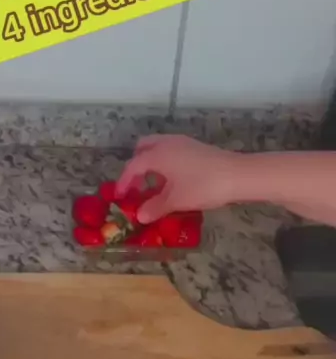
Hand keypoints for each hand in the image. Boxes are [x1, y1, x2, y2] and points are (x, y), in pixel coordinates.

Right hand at [116, 135, 238, 222]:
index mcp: (157, 155)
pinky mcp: (195, 147)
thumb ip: (155, 207)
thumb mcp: (176, 200)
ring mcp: (182, 143)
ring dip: (152, 164)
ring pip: (158, 148)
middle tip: (136, 186)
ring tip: (154, 186)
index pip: (132, 166)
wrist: (238, 175)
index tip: (120, 197)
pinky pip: (171, 151)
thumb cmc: (203, 186)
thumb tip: (140, 216)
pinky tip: (173, 181)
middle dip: (136, 166)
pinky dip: (165, 163)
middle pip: (143, 148)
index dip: (124, 182)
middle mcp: (166, 143)